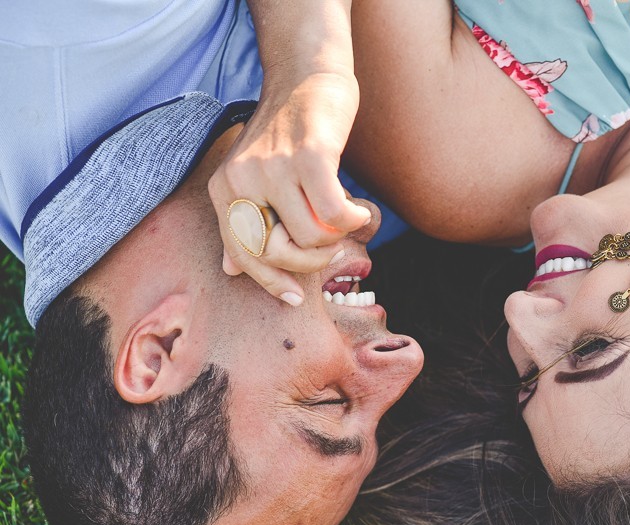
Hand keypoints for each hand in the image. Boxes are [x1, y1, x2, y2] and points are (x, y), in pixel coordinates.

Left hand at [208, 71, 371, 304]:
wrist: (306, 77)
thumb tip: (233, 271)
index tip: (295, 299)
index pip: (241, 256)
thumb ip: (244, 221)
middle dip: (310, 263)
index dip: (270, 283)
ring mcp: (275, 168)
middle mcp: (243, 180)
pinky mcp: (310, 157)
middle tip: (329, 248)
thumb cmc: (287, 134)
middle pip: (278, 254)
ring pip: (310, 239)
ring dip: (337, 237)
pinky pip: (334, 215)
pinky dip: (354, 220)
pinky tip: (360, 210)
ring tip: (347, 218)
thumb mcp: (255, 178)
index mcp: (225, 189)